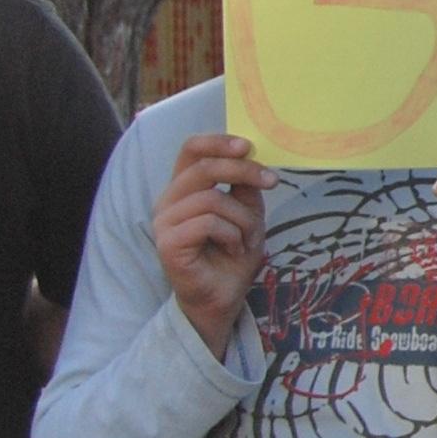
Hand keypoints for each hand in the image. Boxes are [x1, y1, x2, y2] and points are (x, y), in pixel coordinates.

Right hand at [153, 134, 270, 355]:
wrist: (223, 296)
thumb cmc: (232, 253)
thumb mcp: (247, 212)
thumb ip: (244, 186)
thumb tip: (252, 156)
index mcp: (185, 188)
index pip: (191, 149)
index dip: (218, 142)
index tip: (248, 146)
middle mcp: (168, 201)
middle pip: (204, 168)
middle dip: (244, 171)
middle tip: (272, 180)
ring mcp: (164, 223)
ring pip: (211, 199)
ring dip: (242, 218)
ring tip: (247, 237)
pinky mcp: (167, 243)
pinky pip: (207, 223)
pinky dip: (231, 234)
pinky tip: (233, 248)